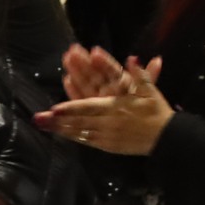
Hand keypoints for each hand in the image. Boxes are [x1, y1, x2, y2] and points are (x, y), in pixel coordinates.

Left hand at [35, 55, 171, 156]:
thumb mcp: (150, 89)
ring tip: (42, 125)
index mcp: (117, 107)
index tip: (55, 108)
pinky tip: (60, 133)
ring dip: (60, 128)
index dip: (72, 107)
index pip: (90, 106)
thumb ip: (140, 74)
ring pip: (80, 131)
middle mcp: (109, 122)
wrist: (166, 138)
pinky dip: (73, 136)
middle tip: (38, 118)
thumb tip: (131, 58)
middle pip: (80, 120)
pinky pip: (87, 141)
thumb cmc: (156, 110)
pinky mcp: (108, 146)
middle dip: (58, 119)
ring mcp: (107, 135)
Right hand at [61, 43, 155, 100]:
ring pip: (86, 83)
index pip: (112, 70)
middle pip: (95, 74)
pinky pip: (81, 97)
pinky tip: (67, 79)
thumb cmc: (143, 105)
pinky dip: (74, 90)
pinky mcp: (91, 107)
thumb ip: (148, 75)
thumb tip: (158, 60)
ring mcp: (99, 97)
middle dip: (84, 62)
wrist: (139, 124)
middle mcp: (109, 88)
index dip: (105, 61)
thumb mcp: (148, 90)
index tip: (95, 51)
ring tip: (68, 57)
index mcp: (122, 82)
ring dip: (77, 71)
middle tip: (73, 50)